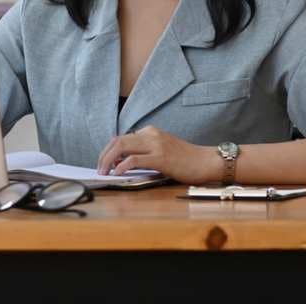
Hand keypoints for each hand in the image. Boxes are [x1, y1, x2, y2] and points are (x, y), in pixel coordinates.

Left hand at [96, 127, 216, 183]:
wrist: (207, 161)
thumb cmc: (186, 160)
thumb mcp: (162, 150)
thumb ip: (144, 152)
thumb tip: (121, 162)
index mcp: (150, 132)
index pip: (121, 138)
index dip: (108, 151)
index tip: (103, 163)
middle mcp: (150, 134)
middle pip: (118, 141)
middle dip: (103, 155)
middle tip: (99, 169)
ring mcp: (155, 145)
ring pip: (122, 147)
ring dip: (108, 160)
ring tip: (104, 171)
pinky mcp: (160, 158)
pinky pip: (134, 160)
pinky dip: (121, 166)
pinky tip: (117, 173)